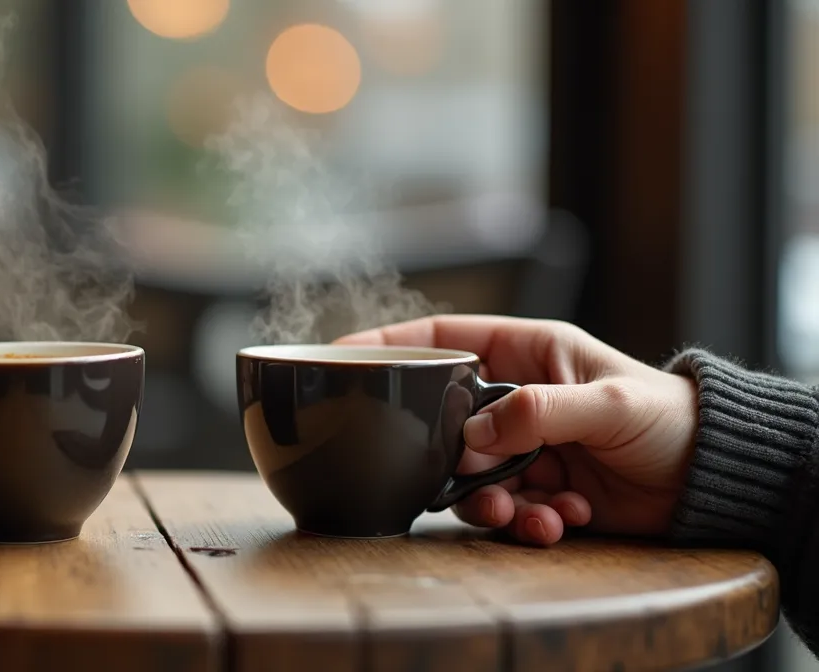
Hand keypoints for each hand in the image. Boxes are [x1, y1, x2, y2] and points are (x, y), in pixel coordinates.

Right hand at [335, 315, 698, 545]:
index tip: (343, 360)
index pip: (442, 337)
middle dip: (448, 456)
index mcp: (527, 351)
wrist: (713, 480)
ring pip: (468, 475)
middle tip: (471, 477)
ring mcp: (524, 446)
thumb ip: (537, 412)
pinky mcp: (538, 490)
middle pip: (443, 419)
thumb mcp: (607, 405)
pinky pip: (504, 510)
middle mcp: (516, 397)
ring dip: (490, 502)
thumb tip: (474, 438)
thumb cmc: (669, 420)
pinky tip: (565, 520)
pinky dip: (527, 523)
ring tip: (529, 512)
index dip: (390, 346)